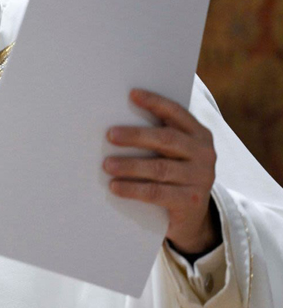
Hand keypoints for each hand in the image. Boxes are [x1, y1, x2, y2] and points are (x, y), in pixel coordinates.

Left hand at [104, 89, 218, 253]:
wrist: (193, 217)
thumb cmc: (174, 175)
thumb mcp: (173, 154)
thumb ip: (158, 137)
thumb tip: (117, 122)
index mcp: (199, 135)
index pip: (177, 113)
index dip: (155, 102)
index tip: (132, 94)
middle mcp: (204, 154)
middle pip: (166, 140)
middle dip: (136, 136)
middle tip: (110, 134)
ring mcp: (200, 178)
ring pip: (159, 168)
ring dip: (130, 165)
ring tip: (106, 165)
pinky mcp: (191, 201)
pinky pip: (157, 192)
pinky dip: (133, 189)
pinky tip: (115, 186)